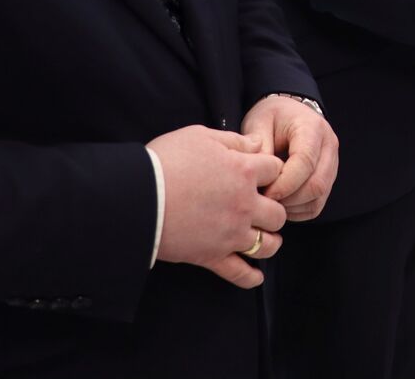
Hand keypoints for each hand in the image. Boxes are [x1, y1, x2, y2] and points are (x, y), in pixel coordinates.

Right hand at [146, 125, 286, 287]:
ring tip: (265, 237)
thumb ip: (234, 140)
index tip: (262, 175)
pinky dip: (251, 278)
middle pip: (278, 213)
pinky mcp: (212, 256)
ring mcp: (230, 234)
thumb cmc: (165, 161)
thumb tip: (257, 143)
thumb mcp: (200, 136)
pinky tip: (256, 276)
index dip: (270, 171)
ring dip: (269, 241)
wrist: (137, 196)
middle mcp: (244, 205)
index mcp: (244, 172)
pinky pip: (240, 274)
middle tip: (262, 208)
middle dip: (273, 209)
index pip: (276, 170)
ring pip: (268, 245)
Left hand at [241, 95, 339, 221]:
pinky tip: (280, 203)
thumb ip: (259, 148)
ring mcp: (332, 164)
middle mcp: (329, 146)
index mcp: (312, 128)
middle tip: (265, 200)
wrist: (288, 113)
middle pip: (317, 184)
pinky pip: (316, 204)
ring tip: (270, 201)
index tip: (264, 193)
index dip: (285, 183)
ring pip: (319, 197)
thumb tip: (261, 178)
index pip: (305, 162)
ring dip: (293, 206)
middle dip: (289, 199)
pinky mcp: (328, 179)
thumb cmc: (272, 117)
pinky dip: (298, 210)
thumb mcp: (259, 122)